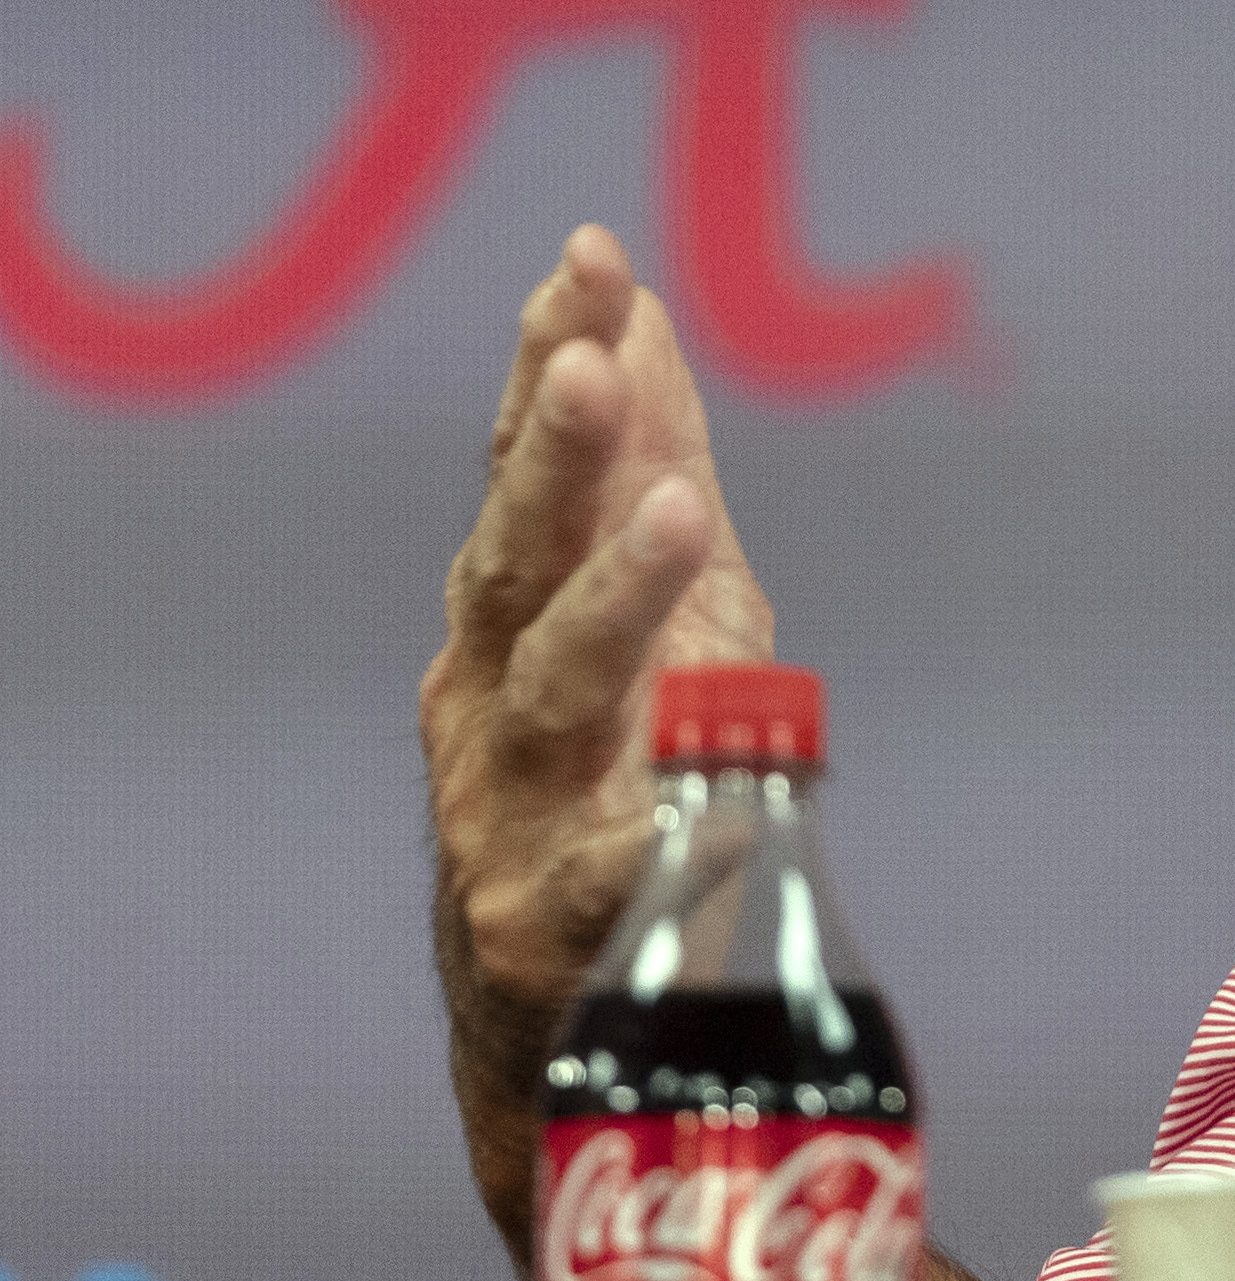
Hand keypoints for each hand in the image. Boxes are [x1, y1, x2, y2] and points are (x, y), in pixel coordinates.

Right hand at [422, 226, 777, 1262]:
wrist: (564, 1018)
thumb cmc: (607, 783)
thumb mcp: (639, 618)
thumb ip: (642, 476)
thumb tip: (641, 316)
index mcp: (511, 617)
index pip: (530, 471)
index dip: (555, 362)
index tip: (590, 262)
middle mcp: (494, 701)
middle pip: (518, 563)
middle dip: (552, 458)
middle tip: (591, 357)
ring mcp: (516, 811)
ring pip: (559, 693)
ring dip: (611, 596)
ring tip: (673, 510)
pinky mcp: (557, 926)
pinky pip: (609, 868)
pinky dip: (650, 825)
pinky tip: (694, 791)